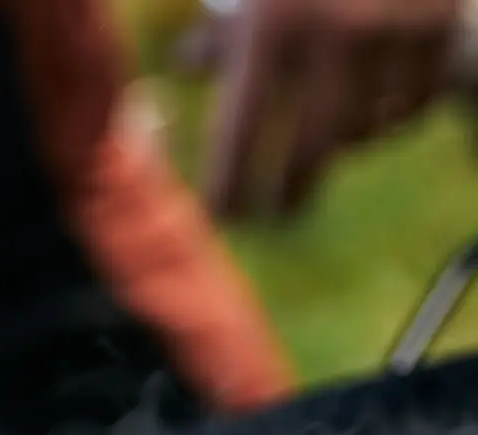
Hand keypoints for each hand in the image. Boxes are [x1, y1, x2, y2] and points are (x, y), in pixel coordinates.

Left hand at [203, 0, 460, 217]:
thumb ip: (228, 27)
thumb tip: (189, 64)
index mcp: (275, 24)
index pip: (240, 134)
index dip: (229, 186)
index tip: (225, 217)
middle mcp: (336, 37)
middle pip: (307, 152)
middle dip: (288, 189)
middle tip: (277, 209)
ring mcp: (394, 38)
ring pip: (362, 132)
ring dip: (342, 140)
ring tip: (327, 132)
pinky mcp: (438, 35)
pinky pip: (407, 110)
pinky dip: (387, 115)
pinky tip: (373, 100)